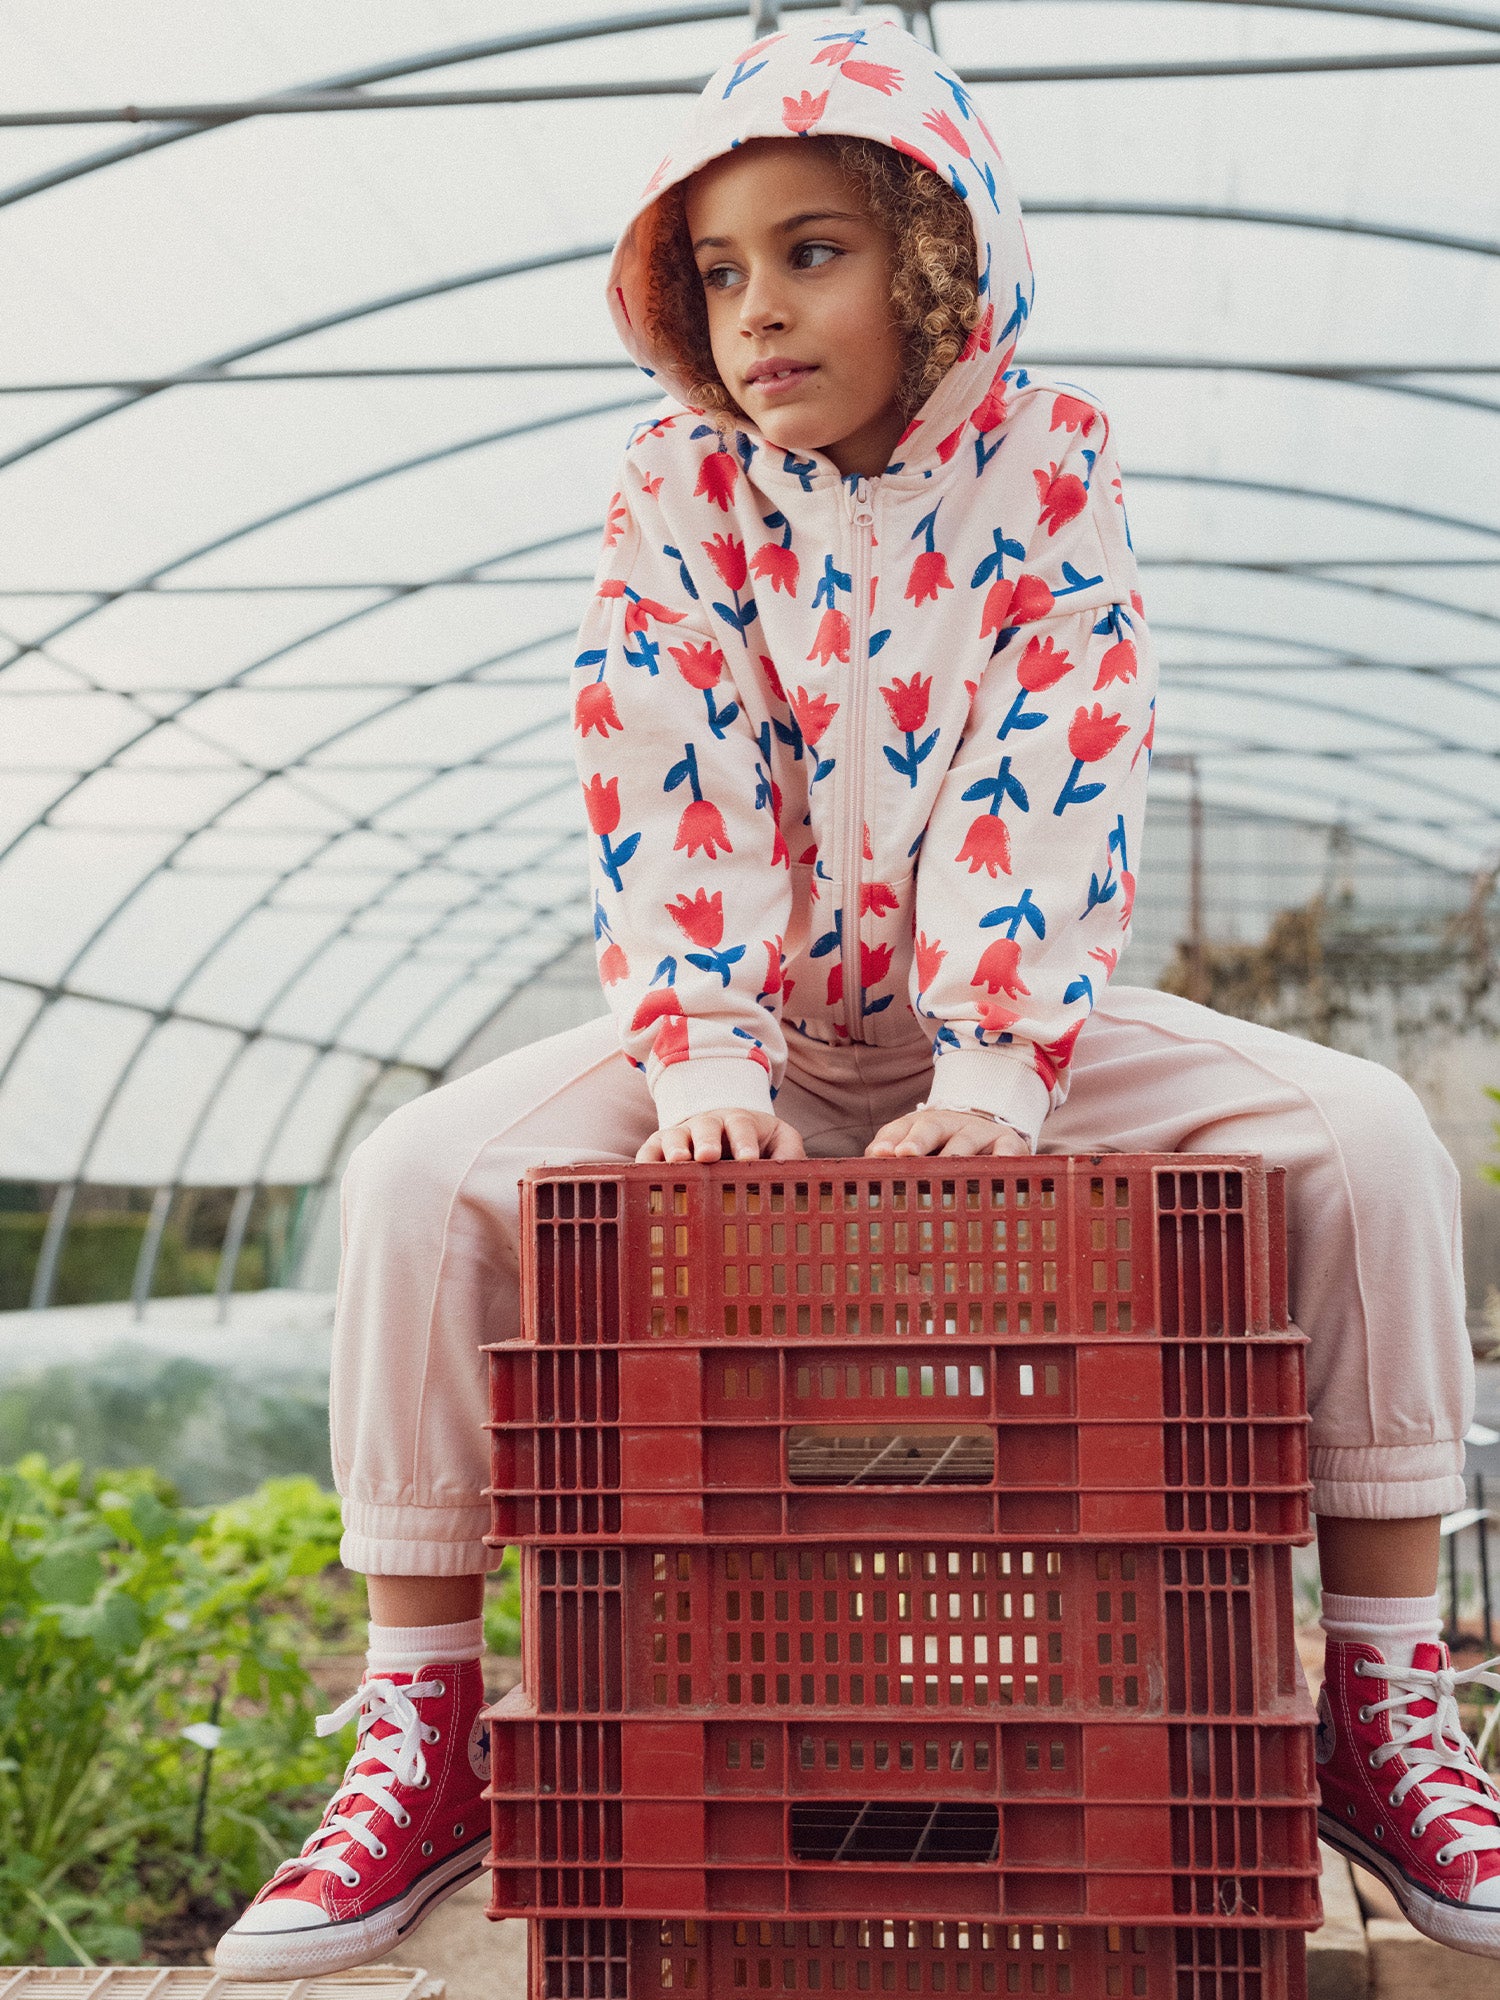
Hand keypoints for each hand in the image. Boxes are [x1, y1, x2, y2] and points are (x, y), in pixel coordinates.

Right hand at [637, 1108, 806, 1163]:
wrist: (723, 1127)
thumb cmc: (756, 1140)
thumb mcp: (780, 1140)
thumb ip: (790, 1154)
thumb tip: (797, 1176)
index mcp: (739, 1122)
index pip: (742, 1126)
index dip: (745, 1141)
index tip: (749, 1158)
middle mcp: (707, 1125)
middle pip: (706, 1127)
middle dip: (707, 1140)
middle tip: (708, 1156)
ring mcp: (681, 1135)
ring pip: (674, 1136)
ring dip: (674, 1148)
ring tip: (677, 1162)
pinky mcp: (659, 1147)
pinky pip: (648, 1152)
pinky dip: (645, 1163)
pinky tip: (643, 1177)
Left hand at [865, 1107, 1029, 1158]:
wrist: (992, 1128)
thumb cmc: (945, 1146)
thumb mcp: (919, 1146)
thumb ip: (891, 1155)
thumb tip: (863, 1168)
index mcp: (922, 1124)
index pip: (901, 1128)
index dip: (890, 1140)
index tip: (880, 1154)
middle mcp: (950, 1123)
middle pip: (930, 1127)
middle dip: (917, 1139)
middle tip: (905, 1153)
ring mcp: (979, 1131)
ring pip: (965, 1140)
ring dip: (955, 1152)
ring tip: (946, 1166)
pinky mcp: (1009, 1142)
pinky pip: (1007, 1150)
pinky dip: (1004, 1158)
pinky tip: (999, 1167)